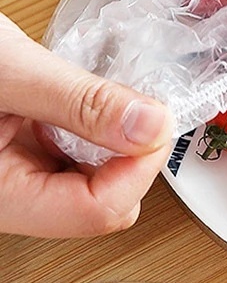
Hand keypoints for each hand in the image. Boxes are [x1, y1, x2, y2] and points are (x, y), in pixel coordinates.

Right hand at [0, 13, 173, 237]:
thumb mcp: (6, 70)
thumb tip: (152, 126)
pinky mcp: (21, 159)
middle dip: (130, 155)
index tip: (155, 120)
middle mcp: (8, 199)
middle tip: (133, 104)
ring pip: (96, 182)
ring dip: (113, 141)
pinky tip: (79, 101)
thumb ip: (81, 102)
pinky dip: (95, 129)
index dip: (140, 168)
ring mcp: (16, 181)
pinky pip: (78, 158)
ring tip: (94, 98)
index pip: (97, 212)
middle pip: (104, 204)